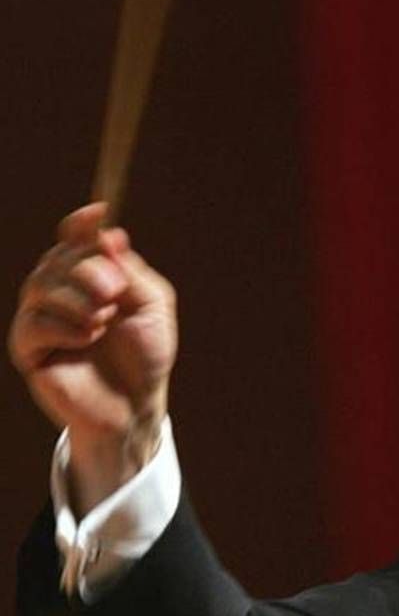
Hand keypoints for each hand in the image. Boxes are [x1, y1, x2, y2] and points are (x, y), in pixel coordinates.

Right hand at [9, 203, 176, 514]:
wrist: (137, 403)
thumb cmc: (147, 354)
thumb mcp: (153, 306)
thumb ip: (132, 271)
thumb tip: (109, 234)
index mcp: (92, 278)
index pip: (75, 240)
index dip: (81, 224)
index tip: (98, 212)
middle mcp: (62, 293)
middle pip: (57, 258)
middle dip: (86, 268)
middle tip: (113, 290)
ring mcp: (42, 319)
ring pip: (41, 286)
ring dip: (79, 301)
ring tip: (104, 321)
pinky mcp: (29, 349)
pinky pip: (32, 323)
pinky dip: (65, 328)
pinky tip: (87, 339)